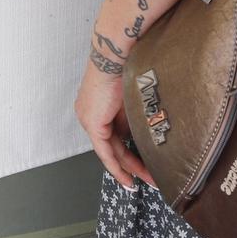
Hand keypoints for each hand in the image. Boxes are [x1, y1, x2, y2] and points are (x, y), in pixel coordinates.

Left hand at [75, 54, 154, 189]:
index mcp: (98, 107)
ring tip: (145, 180)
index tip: (140, 167)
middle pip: (112, 147)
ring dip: (128, 168)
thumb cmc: (126, 69)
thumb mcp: (132, 100)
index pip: (113, 136)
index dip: (126, 154)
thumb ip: (133, 118)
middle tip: (147, 179)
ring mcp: (89, 119)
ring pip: (110, 151)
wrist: (117, 57)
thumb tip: (141, 136)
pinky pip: (104, 151)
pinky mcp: (92, 123)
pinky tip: (128, 177)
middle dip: (131, 166)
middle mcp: (90, 114)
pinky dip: (116, 165)